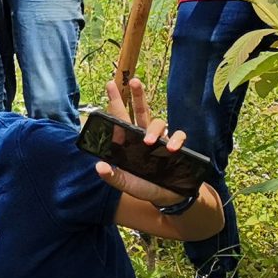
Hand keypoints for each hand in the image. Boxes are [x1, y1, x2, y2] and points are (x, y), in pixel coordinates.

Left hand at [93, 76, 193, 206]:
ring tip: (149, 142)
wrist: (167, 197)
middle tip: (134, 80)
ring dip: (155, 129)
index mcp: (128, 142)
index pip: (120, 118)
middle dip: (138, 95)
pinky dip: (176, 139)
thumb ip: (114, 177)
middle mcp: (144, 137)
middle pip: (141, 111)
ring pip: (158, 122)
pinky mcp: (175, 147)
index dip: (115, 102)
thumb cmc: (144, 187)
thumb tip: (99, 166)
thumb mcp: (127, 184)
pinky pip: (178, 135)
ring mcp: (161, 140)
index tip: (110, 84)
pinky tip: (173, 149)